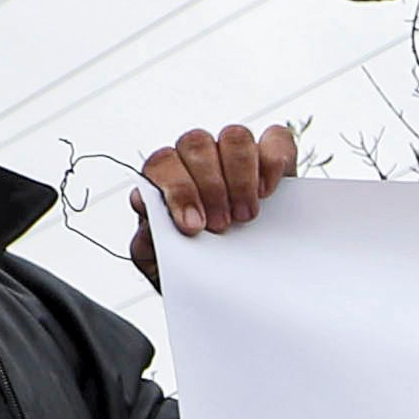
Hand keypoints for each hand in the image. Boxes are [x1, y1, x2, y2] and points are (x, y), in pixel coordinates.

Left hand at [126, 120, 302, 273]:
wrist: (229, 281)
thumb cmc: (193, 266)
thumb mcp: (163, 263)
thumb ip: (146, 238)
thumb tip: (142, 203)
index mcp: (165, 179)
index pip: (161, 163)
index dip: (178, 190)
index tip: (193, 227)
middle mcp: (197, 160)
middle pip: (196, 143)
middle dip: (211, 186)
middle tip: (222, 225)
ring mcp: (235, 155)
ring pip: (234, 137)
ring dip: (240, 177)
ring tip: (246, 216)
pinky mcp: (272, 157)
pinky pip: (275, 139)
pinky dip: (273, 162)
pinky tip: (267, 193)